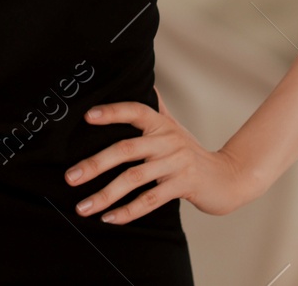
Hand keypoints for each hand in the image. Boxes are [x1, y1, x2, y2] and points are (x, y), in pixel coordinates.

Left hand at [64, 87, 258, 223]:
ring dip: (105, 195)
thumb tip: (144, 80)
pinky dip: (128, 211)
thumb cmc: (191, 152)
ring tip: (82, 207)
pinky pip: (150, 200)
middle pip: (126, 149)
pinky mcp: (183, 186)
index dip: (112, 112)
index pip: (135, 110)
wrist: (227, 177)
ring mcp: (176, 163)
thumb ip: (156, 109)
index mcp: (161, 124)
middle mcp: (168, 140)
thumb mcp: (173, 127)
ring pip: (135, 178)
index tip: (87, 117)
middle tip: (70, 177)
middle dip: (95, 164)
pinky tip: (109, 218)